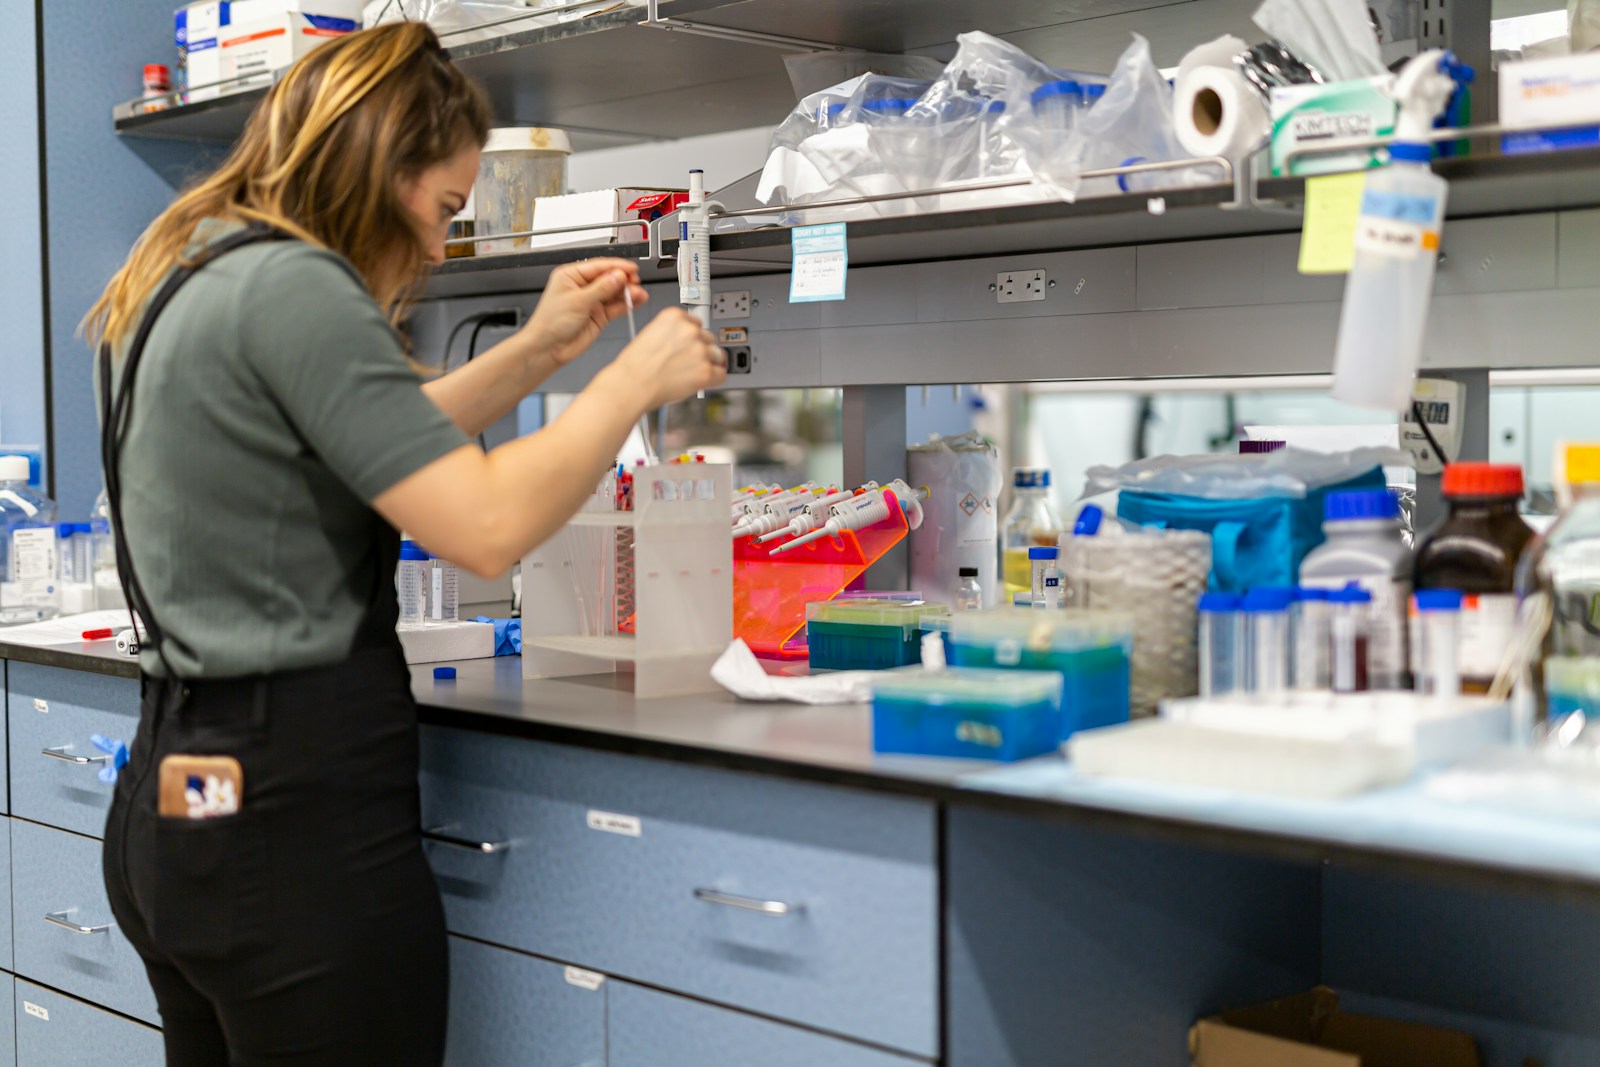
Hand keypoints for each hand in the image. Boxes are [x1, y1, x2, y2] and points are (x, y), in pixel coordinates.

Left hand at [520, 258, 646, 368]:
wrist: (548, 348)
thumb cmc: (550, 323)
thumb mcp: (577, 301)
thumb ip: (601, 288)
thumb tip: (618, 276)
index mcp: (571, 276)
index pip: (599, 266)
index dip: (617, 266)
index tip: (631, 268)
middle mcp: (582, 287)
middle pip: (609, 278)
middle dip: (624, 280)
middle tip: (635, 282)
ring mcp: (592, 301)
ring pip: (615, 293)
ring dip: (628, 292)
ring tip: (638, 293)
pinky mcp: (599, 316)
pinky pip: (616, 307)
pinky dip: (627, 304)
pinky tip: (637, 301)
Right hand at [607, 308, 726, 409]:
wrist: (631, 384)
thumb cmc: (635, 365)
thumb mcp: (651, 334)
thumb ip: (673, 333)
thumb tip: (687, 341)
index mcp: (675, 316)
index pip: (696, 323)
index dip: (691, 338)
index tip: (687, 346)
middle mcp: (690, 330)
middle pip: (708, 338)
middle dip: (700, 350)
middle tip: (686, 362)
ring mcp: (700, 350)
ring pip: (717, 356)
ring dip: (707, 364)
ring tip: (689, 373)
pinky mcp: (706, 371)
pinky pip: (721, 374)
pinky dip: (712, 380)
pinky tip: (698, 382)